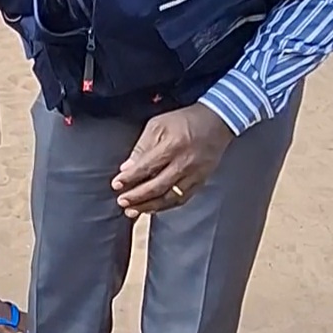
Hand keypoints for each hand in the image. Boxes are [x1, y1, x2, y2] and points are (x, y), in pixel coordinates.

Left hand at [112, 104, 233, 217]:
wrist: (217, 122)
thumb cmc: (183, 121)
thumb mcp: (158, 125)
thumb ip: (142, 147)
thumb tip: (127, 168)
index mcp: (172, 145)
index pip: (147, 167)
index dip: (130, 178)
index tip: (116, 185)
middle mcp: (184, 163)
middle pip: (158, 186)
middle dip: (137, 197)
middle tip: (122, 202)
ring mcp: (195, 174)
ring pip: (170, 197)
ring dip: (149, 206)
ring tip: (132, 211)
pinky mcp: (201, 181)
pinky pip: (182, 199)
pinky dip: (165, 206)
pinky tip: (152, 208)